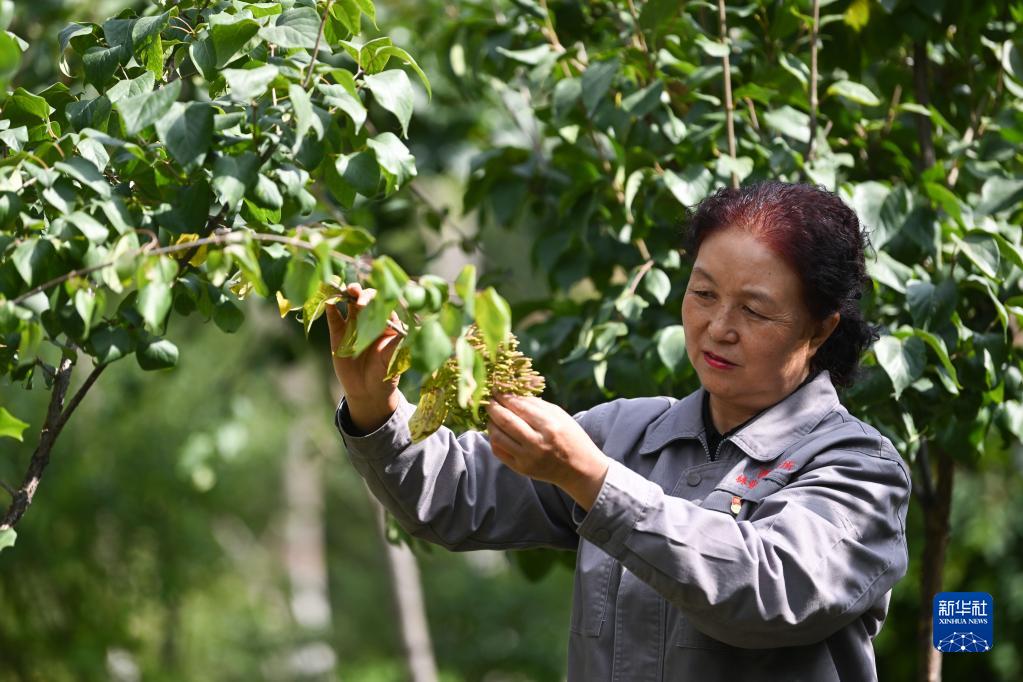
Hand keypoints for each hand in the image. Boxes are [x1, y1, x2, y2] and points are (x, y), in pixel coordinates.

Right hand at [325, 283, 401, 431]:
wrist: (367, 391)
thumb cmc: (386, 374)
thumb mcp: (394, 359)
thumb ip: (398, 344)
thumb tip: (408, 331)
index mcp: (388, 323)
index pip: (385, 304)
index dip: (380, 300)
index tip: (375, 303)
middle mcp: (371, 319)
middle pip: (368, 299)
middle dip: (364, 294)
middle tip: (359, 298)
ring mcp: (354, 324)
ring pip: (350, 303)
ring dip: (349, 294)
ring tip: (347, 290)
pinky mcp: (338, 333)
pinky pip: (334, 316)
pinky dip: (331, 307)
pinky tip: (329, 300)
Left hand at [486, 394, 610, 510]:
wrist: (579, 469)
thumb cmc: (571, 437)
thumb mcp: (559, 415)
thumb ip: (536, 403)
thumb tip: (512, 393)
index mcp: (549, 426)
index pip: (519, 406)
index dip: (504, 396)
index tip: (496, 389)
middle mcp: (537, 443)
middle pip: (505, 420)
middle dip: (493, 407)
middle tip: (488, 399)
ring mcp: (527, 458)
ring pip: (497, 436)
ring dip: (490, 422)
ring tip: (492, 415)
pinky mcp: (521, 469)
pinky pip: (498, 451)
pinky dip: (494, 438)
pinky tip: (496, 431)